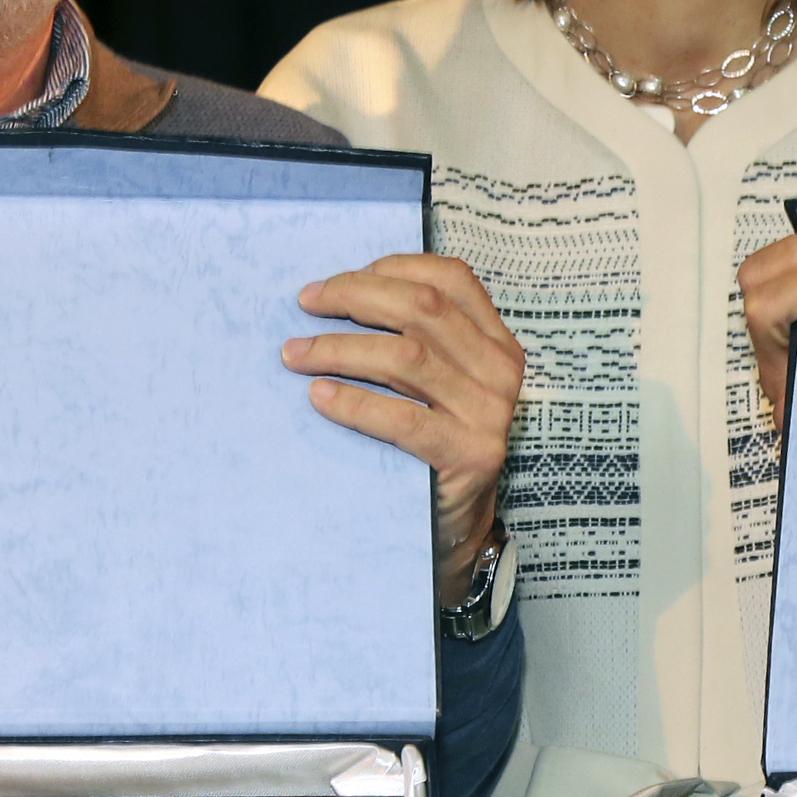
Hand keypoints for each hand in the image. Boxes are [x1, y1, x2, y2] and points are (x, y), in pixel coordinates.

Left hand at [284, 254, 524, 598]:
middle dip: (355, 297)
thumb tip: (338, 295)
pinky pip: (402, 419)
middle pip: (423, 308)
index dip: (394, 268)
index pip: (452, 279)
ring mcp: (490, 414)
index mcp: (498, 342)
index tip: (340, 280)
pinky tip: (319, 396)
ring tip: (295, 354)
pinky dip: (355, 403)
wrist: (458, 527)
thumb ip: (417, 340)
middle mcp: (501, 370)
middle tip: (306, 304)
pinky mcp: (470, 455)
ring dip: (339, 348)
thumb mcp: (439, 384)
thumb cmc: (433, 446)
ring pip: (406, 357)